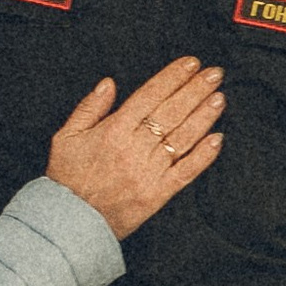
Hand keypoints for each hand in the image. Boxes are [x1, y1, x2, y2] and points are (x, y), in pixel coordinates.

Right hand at [47, 60, 224, 239]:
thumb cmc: (67, 179)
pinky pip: (185, 172)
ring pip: (182, 138)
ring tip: (219, 98)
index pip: (150, 96)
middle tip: (214, 74)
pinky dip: (203, 156)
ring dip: (204, 116)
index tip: (190, 64)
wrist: (71, 221)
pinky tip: (217, 139)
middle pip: (172, 112)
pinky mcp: (157, 194)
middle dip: (196, 90)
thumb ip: (89, 107)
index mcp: (114, 130)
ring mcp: (149, 171)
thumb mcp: (66, 136)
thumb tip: (109, 84)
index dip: (173, 77)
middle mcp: (135, 148)